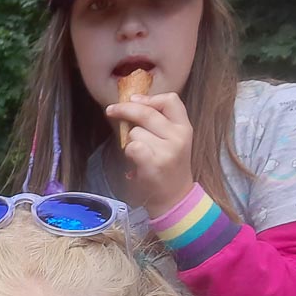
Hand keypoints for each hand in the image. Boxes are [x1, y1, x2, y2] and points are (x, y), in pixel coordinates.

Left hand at [106, 92, 195, 217]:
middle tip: (111, 110)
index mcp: (184, 127)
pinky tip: (135, 162)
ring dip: (130, 141)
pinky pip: (132, 147)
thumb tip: (132, 102)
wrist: (174, 198)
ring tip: (140, 153)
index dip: (149, 98)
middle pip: (146, 112)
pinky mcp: (154, 163)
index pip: (170, 100)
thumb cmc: (168, 167)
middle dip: (125, 109)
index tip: (133, 99)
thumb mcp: (173, 141)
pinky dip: (128, 153)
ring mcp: (167, 149)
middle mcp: (178, 136)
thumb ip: (160, 123)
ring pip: (135, 132)